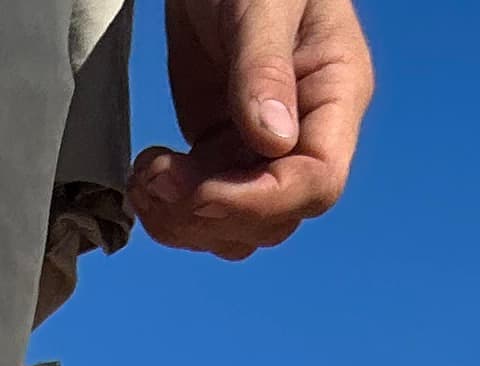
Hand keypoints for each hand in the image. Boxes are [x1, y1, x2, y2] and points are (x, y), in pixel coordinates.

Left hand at [131, 0, 373, 256]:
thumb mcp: (263, 1)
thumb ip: (265, 66)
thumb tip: (273, 141)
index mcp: (335, 95)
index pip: (316, 183)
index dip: (259, 203)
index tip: (199, 192)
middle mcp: (305, 133)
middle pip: (272, 220)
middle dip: (209, 215)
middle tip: (155, 177)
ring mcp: (260, 149)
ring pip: (234, 229)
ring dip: (182, 223)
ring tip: (144, 178)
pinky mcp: (219, 151)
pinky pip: (202, 209)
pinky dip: (168, 210)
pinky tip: (144, 177)